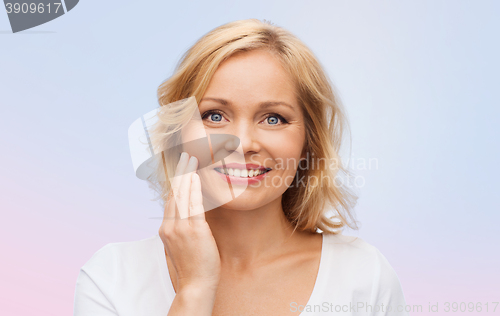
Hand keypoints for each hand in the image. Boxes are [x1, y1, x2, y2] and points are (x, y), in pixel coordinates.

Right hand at [158, 152, 220, 293]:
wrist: (196, 284)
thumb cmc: (193, 266)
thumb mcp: (181, 245)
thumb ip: (181, 229)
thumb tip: (188, 215)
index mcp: (165, 229)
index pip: (170, 199)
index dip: (175, 182)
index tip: (180, 168)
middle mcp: (169, 226)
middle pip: (173, 193)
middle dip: (179, 172)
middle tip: (185, 155)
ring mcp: (179, 228)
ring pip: (181, 195)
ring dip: (186, 174)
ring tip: (192, 159)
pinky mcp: (193, 230)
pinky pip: (193, 205)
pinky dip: (193, 189)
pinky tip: (195, 177)